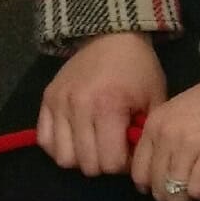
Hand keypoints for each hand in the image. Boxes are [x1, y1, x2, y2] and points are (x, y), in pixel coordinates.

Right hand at [36, 32, 165, 175]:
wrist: (111, 36)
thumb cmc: (138, 69)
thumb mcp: (154, 100)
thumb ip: (144, 135)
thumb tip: (132, 164)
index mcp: (109, 106)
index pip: (112, 164)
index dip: (125, 164)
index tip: (129, 149)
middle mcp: (79, 106)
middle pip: (87, 164)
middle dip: (104, 164)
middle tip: (113, 147)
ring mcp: (59, 102)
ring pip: (63, 157)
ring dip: (80, 158)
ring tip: (93, 144)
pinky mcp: (47, 98)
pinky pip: (45, 140)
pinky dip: (59, 146)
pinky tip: (74, 138)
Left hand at [129, 75, 199, 200]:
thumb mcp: (174, 114)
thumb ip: (162, 138)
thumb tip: (158, 173)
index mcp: (153, 125)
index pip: (138, 170)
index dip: (149, 186)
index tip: (162, 188)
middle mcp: (165, 136)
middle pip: (156, 185)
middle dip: (169, 196)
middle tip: (184, 192)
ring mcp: (188, 145)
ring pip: (175, 192)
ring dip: (187, 197)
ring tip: (199, 189)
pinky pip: (198, 190)